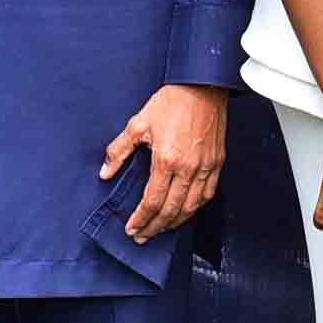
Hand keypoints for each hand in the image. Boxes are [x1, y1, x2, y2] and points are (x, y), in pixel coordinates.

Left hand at [103, 84, 228, 240]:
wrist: (202, 86)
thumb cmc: (171, 102)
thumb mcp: (138, 124)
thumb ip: (119, 151)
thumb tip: (105, 172)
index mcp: (166, 160)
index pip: (152, 201)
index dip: (141, 219)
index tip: (132, 229)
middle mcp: (188, 168)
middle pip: (171, 210)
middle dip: (155, 227)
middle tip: (143, 236)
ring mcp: (205, 167)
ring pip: (191, 207)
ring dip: (174, 222)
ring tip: (161, 229)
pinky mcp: (217, 163)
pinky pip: (207, 194)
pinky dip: (195, 208)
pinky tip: (185, 212)